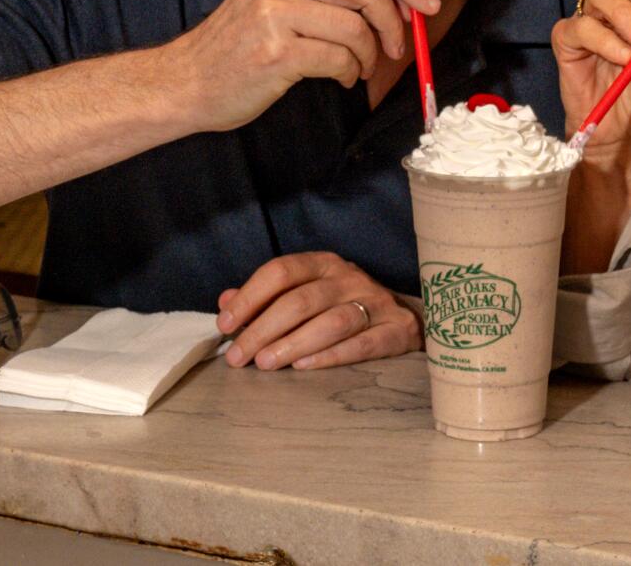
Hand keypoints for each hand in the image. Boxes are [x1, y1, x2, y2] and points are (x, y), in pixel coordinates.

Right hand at [166, 0, 439, 131]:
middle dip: (396, 18)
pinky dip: (349, 73)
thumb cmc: (245, 41)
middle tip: (398, 45)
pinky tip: (338, 77)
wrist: (189, 80)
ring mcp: (274, 12)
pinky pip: (339, 58)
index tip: (428, 2)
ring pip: (357, 27)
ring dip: (368, 55)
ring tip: (356, 67)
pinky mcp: (276, 50)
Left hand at [216, 251, 421, 370]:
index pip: (281, 271)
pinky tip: (303, 368)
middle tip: (237, 357)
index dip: (249, 297)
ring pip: (331, 322)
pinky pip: (361, 344)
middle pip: (301, 300)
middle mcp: (349, 278)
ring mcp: (375, 302)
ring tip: (265, 364)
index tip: (225, 325)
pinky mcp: (395, 330)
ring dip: (293, 344)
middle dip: (263, 329)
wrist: (405, 317)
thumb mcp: (306, 292)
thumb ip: (266, 298)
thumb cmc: (343, 306)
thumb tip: (225, 302)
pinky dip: (330, 356)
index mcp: (323, 264)